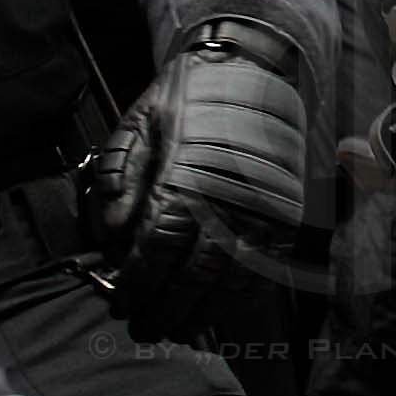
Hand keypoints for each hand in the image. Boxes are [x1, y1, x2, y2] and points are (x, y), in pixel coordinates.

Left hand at [87, 18, 311, 330]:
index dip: (137, 286)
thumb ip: (120, 181)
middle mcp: (227, 203)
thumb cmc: (190, 95)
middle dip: (165, 310)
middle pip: (193, 277)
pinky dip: (242, 293)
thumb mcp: (138, 126)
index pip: (155, 253)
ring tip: (180, 330)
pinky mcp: (286, 212)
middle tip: (144, 329)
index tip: (121, 304)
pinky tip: (222, 306)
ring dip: (204, 311)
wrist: (255, 66)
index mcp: (185, 183)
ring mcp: (262, 210)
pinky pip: (264, 265)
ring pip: (231, 279)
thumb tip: (110, 234)